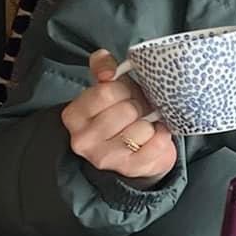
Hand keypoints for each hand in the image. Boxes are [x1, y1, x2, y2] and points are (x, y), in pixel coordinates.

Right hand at [61, 50, 177, 180]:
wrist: (134, 146)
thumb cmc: (119, 110)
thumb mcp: (109, 85)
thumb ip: (103, 66)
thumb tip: (107, 71)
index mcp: (74, 115)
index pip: (105, 92)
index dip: (124, 89)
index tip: (126, 94)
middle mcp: (83, 140)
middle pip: (126, 111)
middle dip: (139, 106)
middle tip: (138, 111)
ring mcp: (105, 158)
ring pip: (142, 130)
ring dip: (150, 123)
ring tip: (145, 124)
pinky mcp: (129, 169)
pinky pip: (156, 145)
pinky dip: (162, 136)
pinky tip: (155, 135)